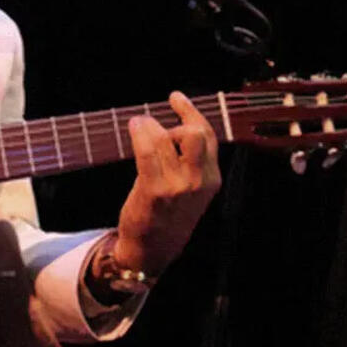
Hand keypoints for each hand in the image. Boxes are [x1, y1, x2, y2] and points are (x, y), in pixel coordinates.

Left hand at [113, 91, 220, 275]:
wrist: (153, 249)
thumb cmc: (167, 214)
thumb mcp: (191, 189)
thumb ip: (190, 161)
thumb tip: (175, 124)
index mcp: (211, 179)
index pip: (208, 136)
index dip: (192, 112)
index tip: (177, 98)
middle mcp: (199, 181)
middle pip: (194, 134)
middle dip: (177, 119)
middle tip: (157, 122)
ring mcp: (177, 186)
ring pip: (166, 138)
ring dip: (148, 125)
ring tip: (138, 124)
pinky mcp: (155, 190)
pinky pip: (147, 151)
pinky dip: (139, 133)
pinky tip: (134, 127)